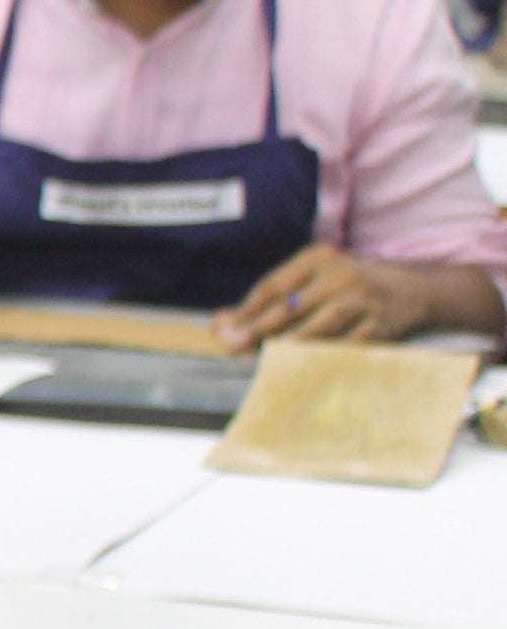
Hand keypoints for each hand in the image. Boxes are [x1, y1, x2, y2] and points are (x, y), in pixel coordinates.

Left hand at [217, 243, 432, 349]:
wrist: (409, 290)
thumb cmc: (344, 287)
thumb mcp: (310, 280)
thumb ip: (268, 300)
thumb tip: (219, 325)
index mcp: (318, 258)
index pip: (273, 286)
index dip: (246, 311)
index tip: (223, 331)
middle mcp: (341, 274)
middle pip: (291, 306)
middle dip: (258, 329)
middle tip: (232, 347)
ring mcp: (363, 299)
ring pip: (318, 326)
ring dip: (288, 345)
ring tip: (263, 358)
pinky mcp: (381, 324)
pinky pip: (345, 345)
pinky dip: (321, 358)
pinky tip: (300, 369)